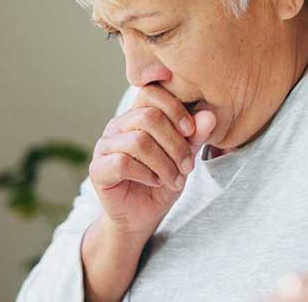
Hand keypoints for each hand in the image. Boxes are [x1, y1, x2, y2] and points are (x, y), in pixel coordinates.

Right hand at [88, 83, 215, 239]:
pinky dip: (146, 174)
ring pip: (139, 141)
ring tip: (175, 178)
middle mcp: (118, 125)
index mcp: (138, 114)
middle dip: (176, 143)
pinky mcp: (98, 169)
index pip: (152, 92)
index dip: (175, 107)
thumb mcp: (185, 156)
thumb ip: (195, 136)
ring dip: (164, 163)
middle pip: (149, 117)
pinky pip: (122, 163)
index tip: (190, 130)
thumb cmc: (164, 180)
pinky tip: (155, 182)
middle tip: (188, 166)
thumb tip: (209, 115)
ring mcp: (105, 146)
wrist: (144, 215)